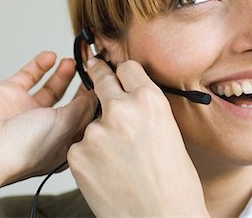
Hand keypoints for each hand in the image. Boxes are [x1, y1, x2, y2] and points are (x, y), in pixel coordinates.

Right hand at [0, 51, 95, 216]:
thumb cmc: (21, 149)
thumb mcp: (65, 127)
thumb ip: (83, 108)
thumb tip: (96, 93)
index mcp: (61, 143)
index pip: (85, 119)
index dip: (96, 101)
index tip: (108, 84)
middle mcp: (45, 127)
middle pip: (71, 102)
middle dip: (82, 85)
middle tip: (94, 68)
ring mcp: (27, 109)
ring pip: (52, 87)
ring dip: (64, 73)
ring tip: (73, 61)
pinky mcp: (10, 93)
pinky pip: (29, 75)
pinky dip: (40, 64)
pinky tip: (50, 56)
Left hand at [67, 58, 208, 216]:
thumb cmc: (174, 184)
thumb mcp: (169, 134)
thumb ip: (145, 110)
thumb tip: (128, 97)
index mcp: (149, 101)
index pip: (127, 68)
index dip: (121, 70)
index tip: (112, 68)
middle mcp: (121, 109)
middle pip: (101, 80)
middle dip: (98, 75)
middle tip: (93, 68)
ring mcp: (96, 132)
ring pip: (91, 121)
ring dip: (98, 132)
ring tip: (117, 160)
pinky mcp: (77, 154)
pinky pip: (80, 145)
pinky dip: (89, 155)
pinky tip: (106, 171)